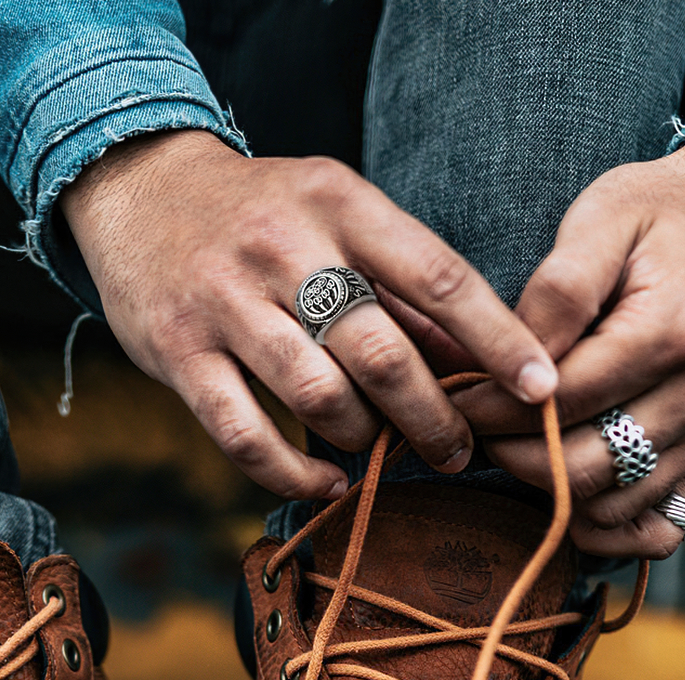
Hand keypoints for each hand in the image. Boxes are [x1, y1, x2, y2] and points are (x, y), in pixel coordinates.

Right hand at [60, 131, 556, 499]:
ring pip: (317, 394)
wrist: (142, 193)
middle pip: (381, 351)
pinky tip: (328, 481)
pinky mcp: (178, 352)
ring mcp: (225, 301)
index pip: (438, 277)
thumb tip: (474, 360)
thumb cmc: (262, 213)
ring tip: (382, 450)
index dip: (498, 339)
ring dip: (365, 438)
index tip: (542, 389)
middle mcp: (282, 248)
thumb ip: (400, 289)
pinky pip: (243, 432)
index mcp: (339, 204)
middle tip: (458, 448)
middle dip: (434, 415)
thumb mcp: (336, 219)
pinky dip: (293, 471)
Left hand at [452, 123, 684, 558]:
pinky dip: (609, 525)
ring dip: (551, 490)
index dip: (492, 409)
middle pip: (585, 466)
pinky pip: (661, 528)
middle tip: (476, 428)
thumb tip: (515, 363)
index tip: (455, 398)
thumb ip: (557, 293)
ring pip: (614, 504)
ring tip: (516, 447)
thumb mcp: (601, 220)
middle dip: (511, 455)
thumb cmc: (661, 213)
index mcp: (671, 332)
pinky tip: (571, 491)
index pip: (560, 400)